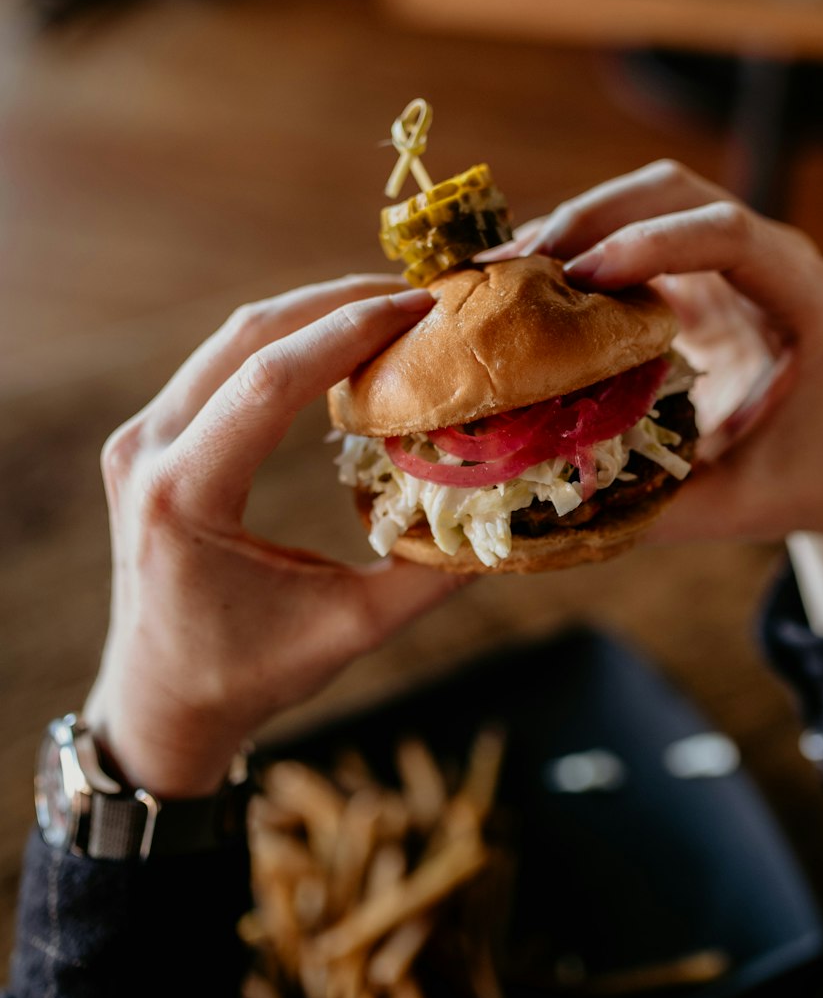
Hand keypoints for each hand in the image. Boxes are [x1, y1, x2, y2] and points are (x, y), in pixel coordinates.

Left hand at [84, 278, 462, 797]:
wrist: (158, 701)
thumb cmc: (247, 675)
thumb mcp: (347, 631)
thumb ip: (427, 576)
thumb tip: (507, 520)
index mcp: (182, 494)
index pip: (270, 381)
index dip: (351, 332)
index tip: (423, 307)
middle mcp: (147, 451)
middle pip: (249, 336)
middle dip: (338, 303)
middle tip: (420, 297)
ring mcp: (140, 438)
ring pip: (233, 339)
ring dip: (313, 314)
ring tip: (391, 311)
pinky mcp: (151, 438)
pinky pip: (222, 364)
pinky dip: (287, 342)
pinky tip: (342, 344)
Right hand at [510, 161, 822, 630]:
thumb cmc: (795, 486)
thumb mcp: (729, 505)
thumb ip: (646, 502)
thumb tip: (536, 495)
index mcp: (808, 303)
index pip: (730, 235)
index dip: (650, 243)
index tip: (577, 280)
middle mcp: (779, 262)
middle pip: (679, 193)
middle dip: (591, 217)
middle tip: (515, 264)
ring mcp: (738, 259)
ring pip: (649, 200)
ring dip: (574, 224)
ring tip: (499, 268)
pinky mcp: (701, 270)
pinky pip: (635, 231)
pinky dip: (579, 247)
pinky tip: (525, 278)